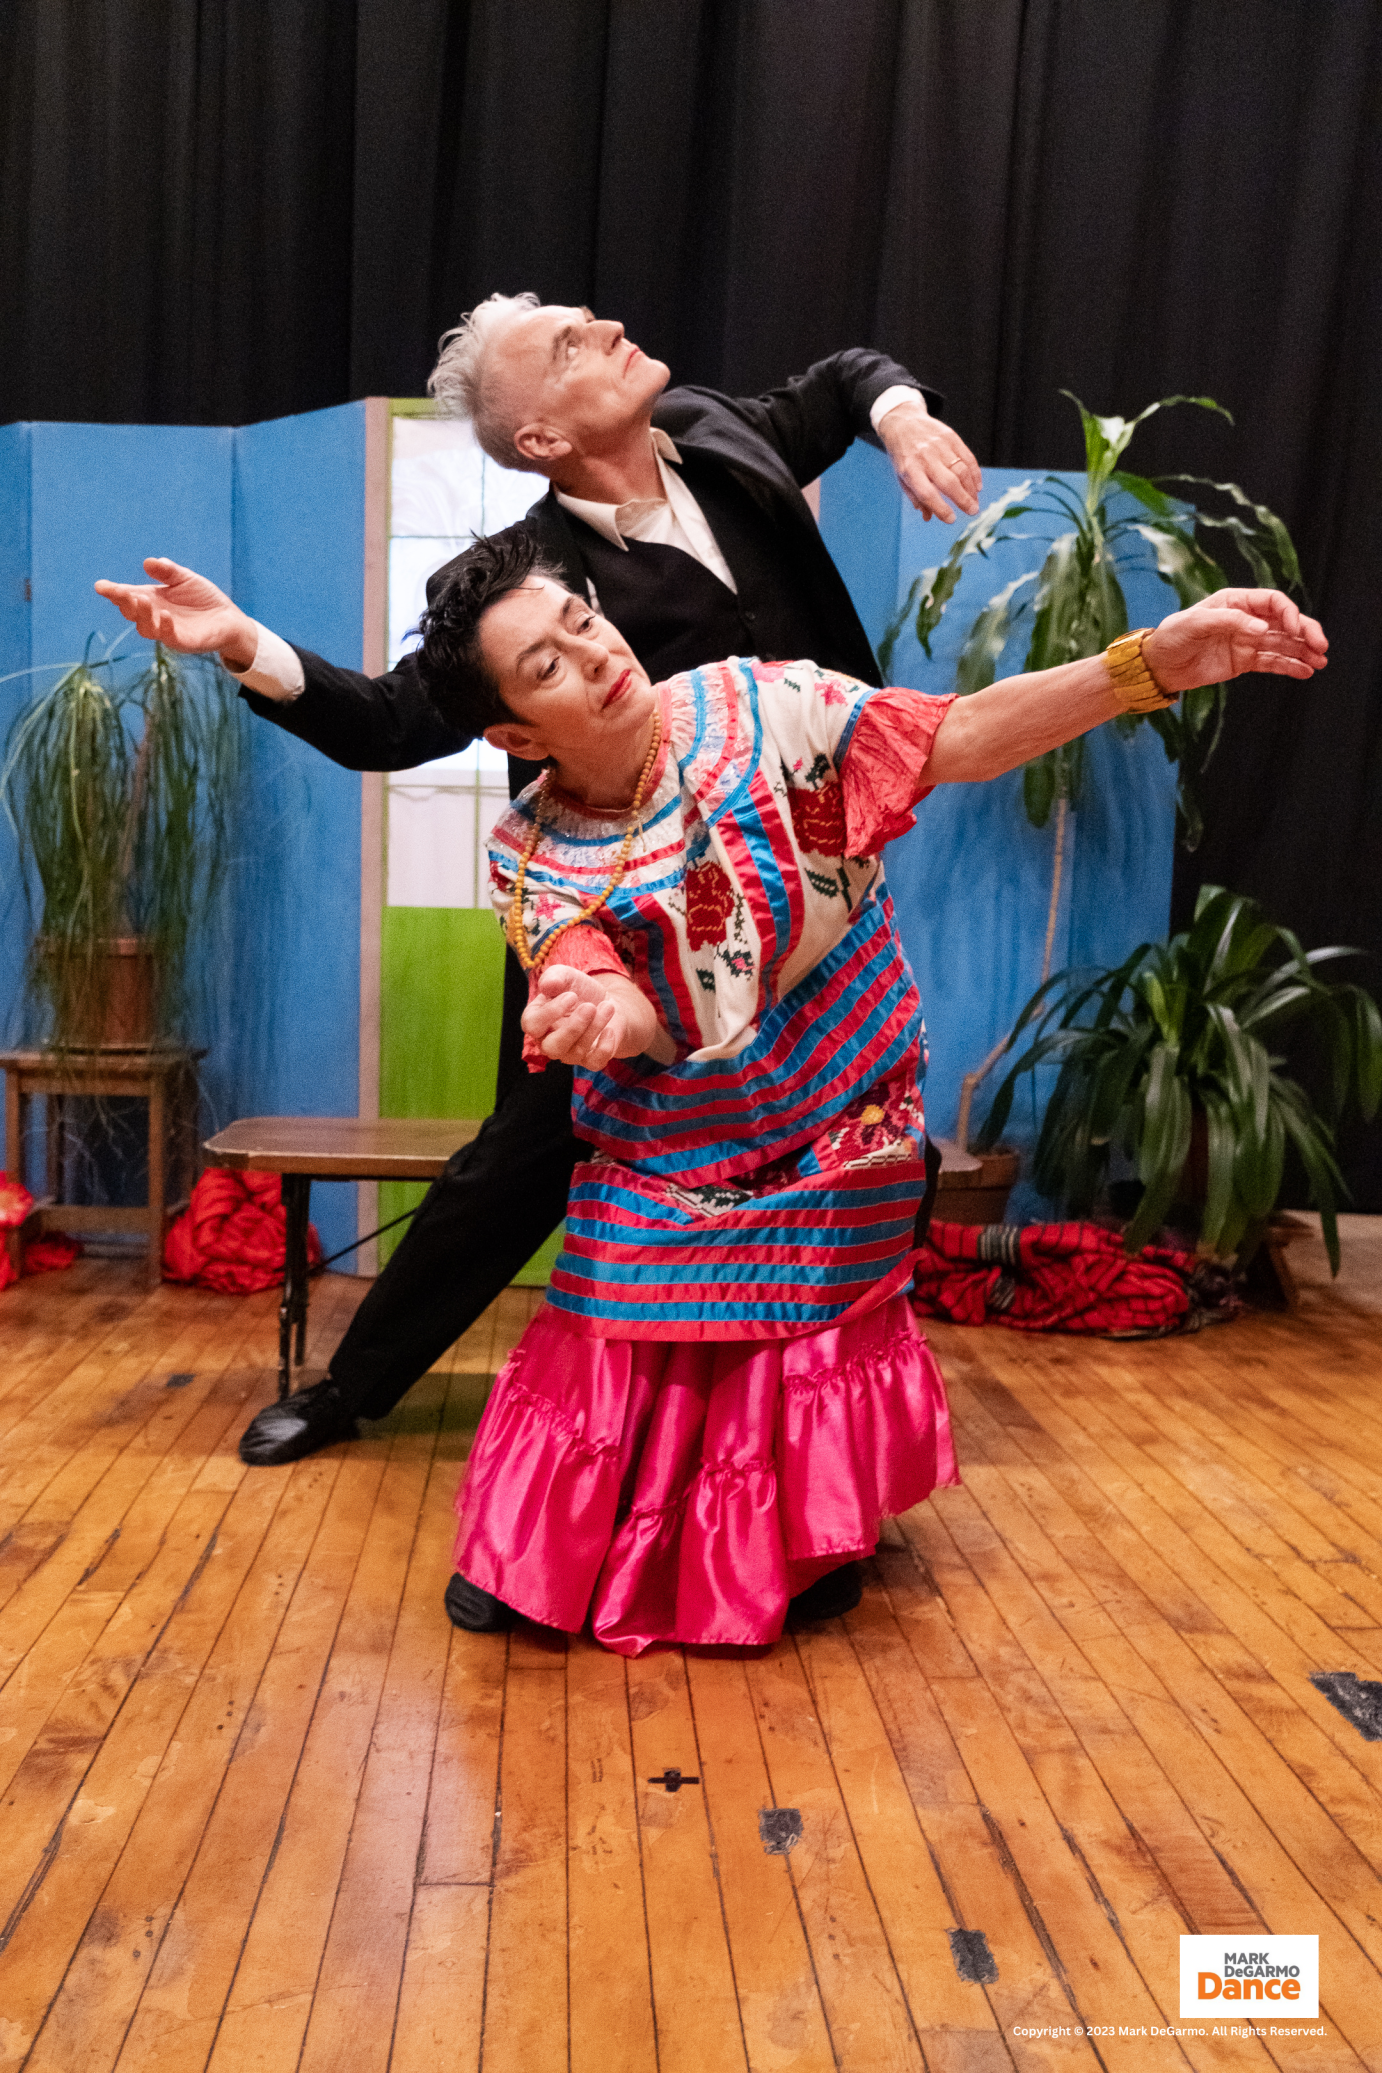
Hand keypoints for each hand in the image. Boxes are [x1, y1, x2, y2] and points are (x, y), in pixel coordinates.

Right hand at [94, 557, 257, 668]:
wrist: (228, 618)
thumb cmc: (204, 598)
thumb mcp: (185, 579)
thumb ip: (168, 571)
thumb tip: (148, 562)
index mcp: (151, 599)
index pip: (127, 596)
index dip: (113, 592)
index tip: (100, 586)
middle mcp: (154, 616)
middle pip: (131, 612)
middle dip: (123, 602)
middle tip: (119, 592)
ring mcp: (166, 631)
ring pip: (145, 627)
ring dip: (141, 614)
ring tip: (141, 600)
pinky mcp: (182, 642)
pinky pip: (169, 637)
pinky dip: (165, 627)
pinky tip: (165, 615)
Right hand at [522, 965, 630, 1068]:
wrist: (605, 1002)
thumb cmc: (579, 990)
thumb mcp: (567, 976)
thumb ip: (554, 976)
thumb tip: (547, 984)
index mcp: (537, 1020)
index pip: (532, 1025)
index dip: (550, 1012)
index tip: (571, 995)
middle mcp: (549, 1041)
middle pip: (551, 1047)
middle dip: (573, 1028)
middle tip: (589, 1007)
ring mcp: (569, 1053)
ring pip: (575, 1052)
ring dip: (594, 1028)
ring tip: (607, 1006)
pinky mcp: (590, 1059)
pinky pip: (594, 1063)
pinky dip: (604, 1048)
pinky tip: (610, 1030)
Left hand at [877, 397, 981, 521]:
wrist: (902, 421)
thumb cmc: (902, 454)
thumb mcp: (901, 476)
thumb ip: (916, 497)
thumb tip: (929, 518)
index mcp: (910, 470)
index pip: (927, 493)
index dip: (941, 508)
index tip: (951, 519)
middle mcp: (926, 458)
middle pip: (949, 482)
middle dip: (963, 500)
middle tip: (972, 512)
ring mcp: (939, 446)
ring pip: (961, 470)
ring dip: (971, 489)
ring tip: (974, 501)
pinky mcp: (951, 437)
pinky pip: (967, 457)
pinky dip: (975, 473)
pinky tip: (977, 486)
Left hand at [1143, 590, 1326, 694]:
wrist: (1157, 665)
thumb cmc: (1172, 636)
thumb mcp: (1196, 622)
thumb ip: (1230, 621)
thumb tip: (1262, 629)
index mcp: (1237, 602)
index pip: (1273, 602)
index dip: (1289, 614)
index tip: (1295, 630)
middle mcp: (1246, 620)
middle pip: (1285, 623)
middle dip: (1306, 632)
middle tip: (1321, 646)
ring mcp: (1247, 641)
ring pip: (1282, 644)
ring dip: (1303, 651)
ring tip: (1320, 662)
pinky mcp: (1244, 661)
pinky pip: (1271, 663)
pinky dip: (1289, 666)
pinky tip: (1305, 671)